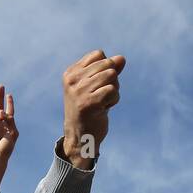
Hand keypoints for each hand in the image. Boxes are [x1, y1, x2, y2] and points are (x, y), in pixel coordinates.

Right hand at [0, 85, 18, 188]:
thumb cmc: (7, 148)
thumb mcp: (13, 133)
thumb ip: (10, 121)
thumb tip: (2, 111)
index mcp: (9, 125)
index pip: (10, 111)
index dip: (10, 103)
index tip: (9, 95)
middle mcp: (1, 123)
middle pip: (0, 107)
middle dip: (0, 96)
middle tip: (1, 86)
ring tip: (1, 116)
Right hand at [61, 50, 125, 169]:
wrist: (81, 138)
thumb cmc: (91, 110)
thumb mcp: (98, 86)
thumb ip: (109, 70)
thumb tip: (122, 58)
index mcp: (71, 73)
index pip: (99, 55)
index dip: (106, 68)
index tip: (97, 86)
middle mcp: (72, 80)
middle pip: (108, 64)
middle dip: (112, 80)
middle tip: (101, 96)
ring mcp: (78, 91)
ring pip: (111, 75)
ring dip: (114, 90)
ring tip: (102, 102)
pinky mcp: (88, 103)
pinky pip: (112, 90)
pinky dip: (114, 99)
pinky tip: (104, 109)